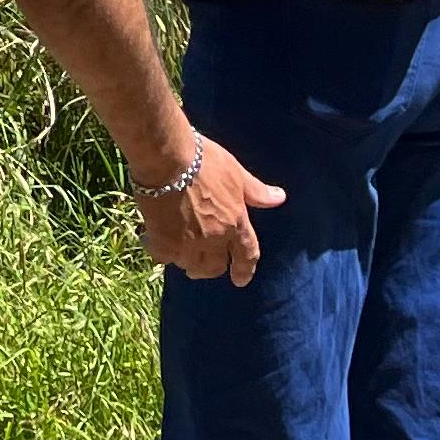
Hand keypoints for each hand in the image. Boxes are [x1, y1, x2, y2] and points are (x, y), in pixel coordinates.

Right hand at [134, 132, 286, 285]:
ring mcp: (188, 243)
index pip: (247, 254)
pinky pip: (164, 257)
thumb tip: (281, 198)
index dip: (244, 269)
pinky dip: (163, 253)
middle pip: (214, 267)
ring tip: (181, 253)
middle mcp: (214, 238)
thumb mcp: (235, 172)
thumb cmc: (203, 160)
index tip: (240, 280)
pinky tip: (158, 243)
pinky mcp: (163, 242)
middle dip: (210, 267)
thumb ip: (256, 191)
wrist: (166, 158)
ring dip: (187, 260)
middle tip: (202, 265)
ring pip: (189, 265)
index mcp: (235, 223)